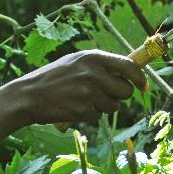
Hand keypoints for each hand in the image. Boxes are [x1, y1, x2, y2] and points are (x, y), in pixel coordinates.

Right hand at [11, 49, 146, 124]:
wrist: (28, 95)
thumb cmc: (53, 77)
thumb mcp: (76, 62)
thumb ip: (100, 65)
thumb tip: (130, 70)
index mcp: (93, 57)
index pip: (129, 66)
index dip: (140, 78)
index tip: (144, 87)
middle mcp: (93, 73)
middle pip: (125, 90)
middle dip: (120, 96)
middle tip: (106, 94)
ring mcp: (88, 93)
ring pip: (114, 106)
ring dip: (104, 106)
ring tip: (85, 99)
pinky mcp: (83, 110)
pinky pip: (98, 116)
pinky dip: (90, 115)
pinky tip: (75, 107)